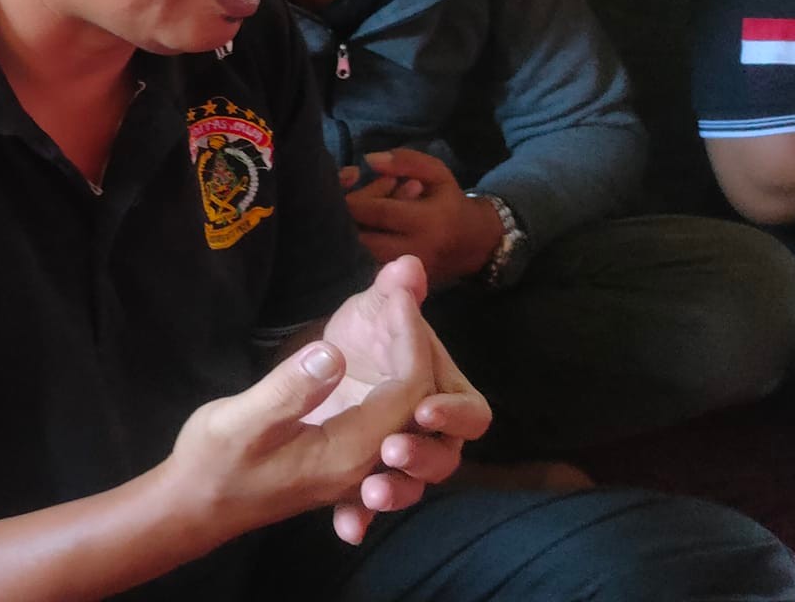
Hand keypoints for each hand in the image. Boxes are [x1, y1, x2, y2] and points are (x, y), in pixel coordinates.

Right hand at [162, 258, 441, 547]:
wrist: (196, 507)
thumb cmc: (212, 463)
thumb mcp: (240, 422)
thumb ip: (290, 390)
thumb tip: (334, 353)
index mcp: (349, 451)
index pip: (408, 390)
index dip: (409, 339)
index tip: (398, 293)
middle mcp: (363, 462)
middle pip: (416, 399)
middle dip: (414, 343)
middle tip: (399, 294)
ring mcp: (355, 466)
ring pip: (404, 410)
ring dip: (405, 361)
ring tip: (392, 315)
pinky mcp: (342, 461)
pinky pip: (384, 420)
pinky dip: (387, 382)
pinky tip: (375, 352)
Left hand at [310, 256, 490, 542]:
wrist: (324, 364)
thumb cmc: (362, 333)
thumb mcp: (372, 308)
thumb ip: (394, 294)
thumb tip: (408, 265)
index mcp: (444, 394)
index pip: (470, 413)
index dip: (453, 412)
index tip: (424, 408)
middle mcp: (430, 433)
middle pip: (445, 457)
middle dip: (423, 457)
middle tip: (393, 450)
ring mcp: (398, 459)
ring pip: (411, 486)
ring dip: (395, 492)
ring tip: (370, 494)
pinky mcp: (363, 478)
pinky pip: (366, 508)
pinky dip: (358, 519)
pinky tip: (345, 529)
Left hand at [340, 149, 499, 285]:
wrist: (475, 245)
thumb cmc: (451, 203)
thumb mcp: (437, 174)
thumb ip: (406, 162)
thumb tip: (369, 160)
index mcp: (428, 221)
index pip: (380, 212)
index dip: (355, 198)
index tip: (344, 183)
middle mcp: (416, 250)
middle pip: (364, 238)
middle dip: (347, 218)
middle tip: (344, 199)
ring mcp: (406, 272)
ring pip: (362, 255)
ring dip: (350, 233)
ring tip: (357, 213)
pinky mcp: (399, 284)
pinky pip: (368, 266)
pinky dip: (357, 247)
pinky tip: (362, 228)